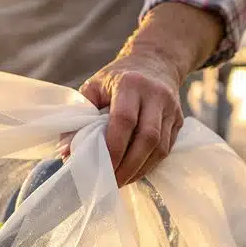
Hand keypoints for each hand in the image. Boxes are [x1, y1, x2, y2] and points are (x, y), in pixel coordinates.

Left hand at [80, 54, 184, 186]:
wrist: (154, 62)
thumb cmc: (116, 79)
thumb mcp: (94, 87)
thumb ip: (79, 118)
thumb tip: (66, 152)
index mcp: (130, 84)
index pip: (125, 120)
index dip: (114, 148)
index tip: (100, 168)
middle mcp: (155, 95)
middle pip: (148, 138)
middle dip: (128, 166)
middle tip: (111, 183)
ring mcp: (171, 108)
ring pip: (160, 147)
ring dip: (139, 169)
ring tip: (121, 182)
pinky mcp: (179, 120)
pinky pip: (167, 149)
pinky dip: (149, 165)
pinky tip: (134, 173)